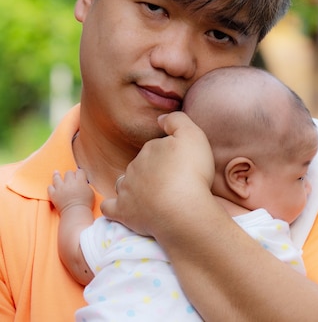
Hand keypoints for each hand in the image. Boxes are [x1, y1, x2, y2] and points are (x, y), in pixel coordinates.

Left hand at [48, 169, 94, 213]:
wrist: (75, 213)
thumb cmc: (85, 204)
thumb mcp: (90, 192)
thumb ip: (85, 185)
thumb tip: (82, 182)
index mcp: (80, 181)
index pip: (79, 171)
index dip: (79, 173)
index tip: (79, 175)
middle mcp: (69, 183)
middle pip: (68, 173)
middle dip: (70, 174)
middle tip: (71, 177)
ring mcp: (60, 188)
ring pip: (57, 177)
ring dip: (57, 175)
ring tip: (56, 173)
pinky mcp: (54, 194)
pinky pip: (50, 187)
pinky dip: (51, 186)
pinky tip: (53, 186)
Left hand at [101, 111, 215, 236]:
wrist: (183, 209)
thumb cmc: (191, 171)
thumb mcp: (193, 135)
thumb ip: (177, 120)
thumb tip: (161, 118)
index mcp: (150, 149)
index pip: (156, 148)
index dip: (168, 155)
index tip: (181, 164)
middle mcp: (135, 166)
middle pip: (141, 165)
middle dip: (151, 170)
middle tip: (171, 181)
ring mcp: (127, 190)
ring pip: (124, 183)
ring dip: (133, 186)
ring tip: (150, 195)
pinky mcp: (123, 212)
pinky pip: (110, 208)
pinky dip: (114, 207)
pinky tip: (123, 208)